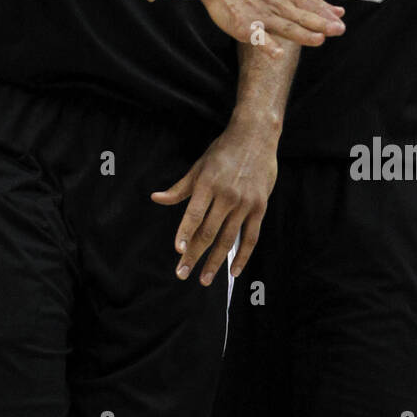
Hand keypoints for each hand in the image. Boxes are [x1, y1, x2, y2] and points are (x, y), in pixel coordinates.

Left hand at [151, 119, 277, 285]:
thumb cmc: (223, 151)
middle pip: (208, 232)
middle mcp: (226, 195)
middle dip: (194, 255)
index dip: (185, 233)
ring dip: (216, 262)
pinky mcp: (260, 207)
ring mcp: (245, 203)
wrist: (256, 136)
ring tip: (205, 279)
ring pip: (228, 239)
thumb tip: (156, 198)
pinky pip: (251, 237)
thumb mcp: (199, 166)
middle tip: (182, 274)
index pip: (194, 214)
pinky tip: (234, 271)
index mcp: (208, 184)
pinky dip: (242, 256)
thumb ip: (179, 188)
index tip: (178, 251)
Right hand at [198, 0, 343, 54]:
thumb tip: (337, 11)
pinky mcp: (245, 26)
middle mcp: (277, 5)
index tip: (342, 20)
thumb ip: (307, 2)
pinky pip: (258, 38)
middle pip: (302, 16)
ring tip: (318, 40)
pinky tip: (277, 54)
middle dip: (321, 23)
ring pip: (284, 26)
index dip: (326, 13)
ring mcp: (261, 16)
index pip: (310, 5)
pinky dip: (268, 46)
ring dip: (302, 33)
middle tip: (340, 30)